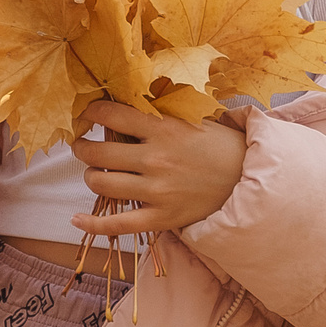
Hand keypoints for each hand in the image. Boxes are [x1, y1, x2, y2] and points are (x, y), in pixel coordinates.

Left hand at [68, 99, 246, 237]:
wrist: (249, 179)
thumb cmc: (219, 146)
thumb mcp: (191, 119)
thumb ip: (157, 114)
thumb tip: (123, 101)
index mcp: (163, 128)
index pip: (111, 115)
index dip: (91, 112)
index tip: (87, 114)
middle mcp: (156, 159)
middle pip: (98, 152)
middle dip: (82, 147)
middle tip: (82, 145)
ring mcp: (157, 191)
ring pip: (102, 184)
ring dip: (90, 176)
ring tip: (95, 172)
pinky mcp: (161, 218)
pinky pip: (117, 224)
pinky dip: (92, 224)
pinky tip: (76, 220)